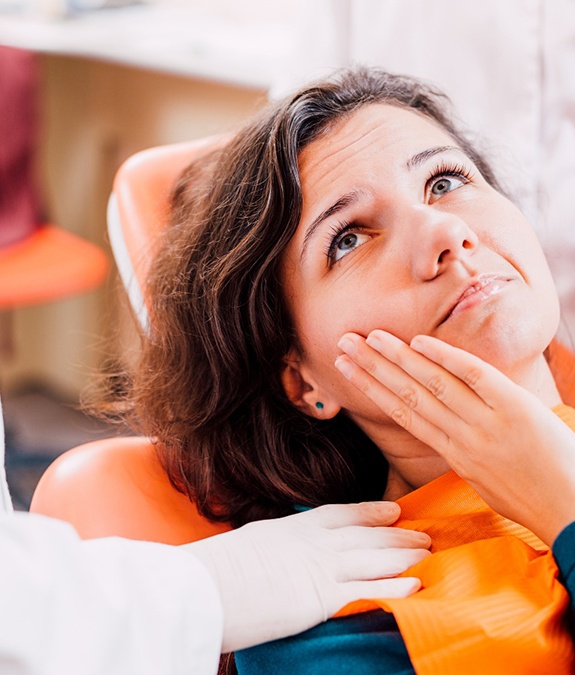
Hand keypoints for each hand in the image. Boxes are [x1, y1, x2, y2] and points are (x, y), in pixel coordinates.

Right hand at [185, 501, 429, 651]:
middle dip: (398, 535)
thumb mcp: (253, 543)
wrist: (204, 587)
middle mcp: (314, 543)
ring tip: (430, 554)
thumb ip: (278, 544)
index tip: (394, 510)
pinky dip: (394, 585)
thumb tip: (284, 550)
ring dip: (405, 555)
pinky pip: (366, 590)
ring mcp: (319, 568)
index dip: (371, 511)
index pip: (342, 514)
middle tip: (425, 534)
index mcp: (295, 527)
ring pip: (374, 558)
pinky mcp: (321, 599)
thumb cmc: (218, 568)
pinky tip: (417, 584)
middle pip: (367, 535)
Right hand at [335, 330, 574, 545]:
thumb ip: (460, 450)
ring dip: (398, 358)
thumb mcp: (484, 480)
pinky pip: (474, 377)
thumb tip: (443, 430)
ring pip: (432, 384)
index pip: (402, 414)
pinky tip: (419, 343)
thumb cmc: (531, 497)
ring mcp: (486, 422)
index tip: (347, 370)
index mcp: (453, 454)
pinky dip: (445, 358)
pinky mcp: (514, 408)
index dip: (371, 389)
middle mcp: (461, 437)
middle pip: (408, 394)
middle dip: (372, 367)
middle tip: (344, 344)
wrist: (572, 510)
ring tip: (370, 337)